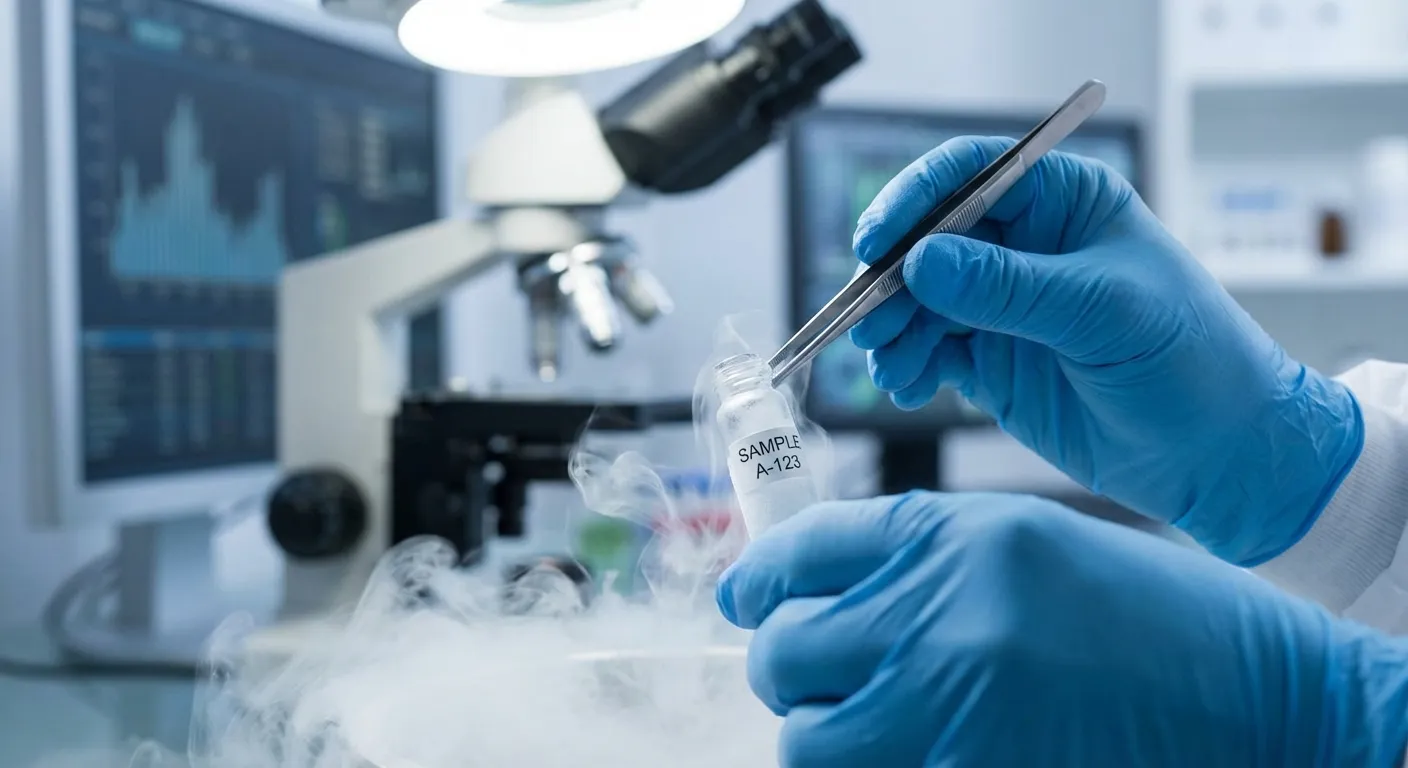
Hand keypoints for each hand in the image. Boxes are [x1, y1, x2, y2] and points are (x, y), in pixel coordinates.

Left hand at [717, 492, 1407, 767]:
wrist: (1258, 698)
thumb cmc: (1147, 618)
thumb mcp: (1024, 549)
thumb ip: (915, 562)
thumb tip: (807, 591)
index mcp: (954, 539)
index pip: (800, 550)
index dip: (758, 577)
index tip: (746, 597)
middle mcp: (940, 616)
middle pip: (783, 649)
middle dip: (787, 661)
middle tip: (815, 667)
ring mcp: (951, 711)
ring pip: (804, 737)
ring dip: (820, 729)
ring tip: (867, 718)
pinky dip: (866, 766)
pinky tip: (909, 746)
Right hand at [851, 136, 1361, 564]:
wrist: (1219, 455)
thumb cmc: (1190, 360)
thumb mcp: (1101, 313)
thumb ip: (1008, 287)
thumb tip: (922, 262)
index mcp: (1064, 202)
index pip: (971, 174)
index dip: (916, 200)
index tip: (877, 242)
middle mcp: (1026, 245)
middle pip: (929, 239)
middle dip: (892, 278)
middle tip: (871, 321)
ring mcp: (1004, 304)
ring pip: (919, 299)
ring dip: (894, 329)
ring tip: (893, 366)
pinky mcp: (992, 359)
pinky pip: (928, 349)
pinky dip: (908, 365)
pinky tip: (909, 386)